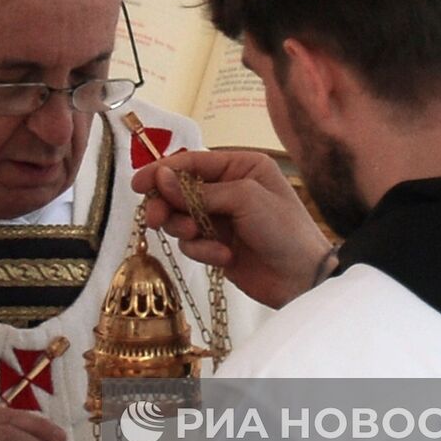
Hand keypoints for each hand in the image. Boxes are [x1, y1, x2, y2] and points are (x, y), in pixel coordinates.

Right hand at [132, 149, 333, 308]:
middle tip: (155, 218)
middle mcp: (229, 189)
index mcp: (241, 166)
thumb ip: (199, 191)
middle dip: (167, 204)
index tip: (138, 184)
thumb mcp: (244, 198)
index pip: (192, 162)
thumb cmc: (283, 228)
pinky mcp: (218, 246)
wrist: (303, 278)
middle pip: (180, 191)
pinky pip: (193, 244)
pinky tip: (224, 258)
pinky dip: (202, 251)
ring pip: (181, 218)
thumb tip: (160, 178)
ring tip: (197, 237)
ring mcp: (222, 219)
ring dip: (184, 229)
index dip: (162, 171)